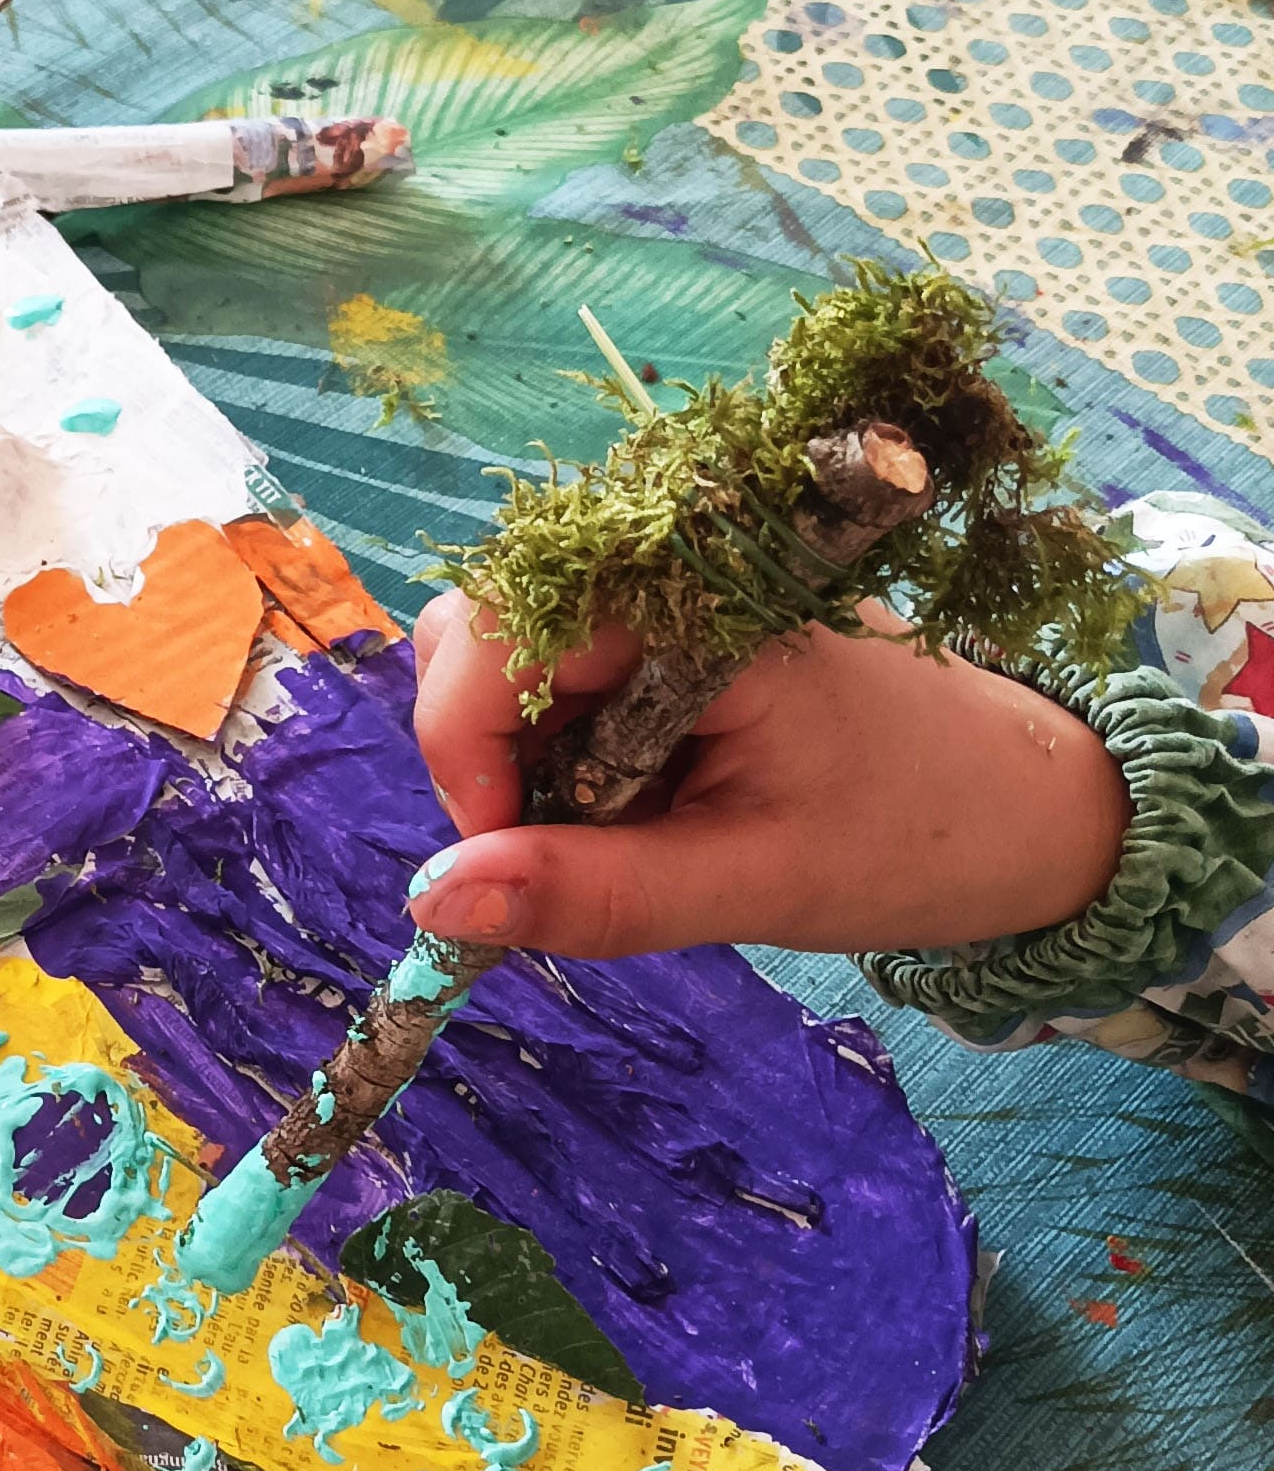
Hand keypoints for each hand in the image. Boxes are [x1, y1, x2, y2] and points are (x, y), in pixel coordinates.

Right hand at [404, 591, 1132, 958]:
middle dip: (484, 754)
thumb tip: (433, 902)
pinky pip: (557, 671)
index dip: (465, 754)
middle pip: (476, 631)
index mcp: (695, 604)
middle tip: (563, 847)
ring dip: (519, 757)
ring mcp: (666, 592)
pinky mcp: (670, 626)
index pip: (489, 636)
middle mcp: (668, 568)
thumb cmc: (920, 837)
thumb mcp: (749, 883)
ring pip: (502, 654)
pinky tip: (632, 796)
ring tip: (614, 824)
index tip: (505, 860)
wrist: (1039, 806)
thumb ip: (592, 892)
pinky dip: (559, 748)